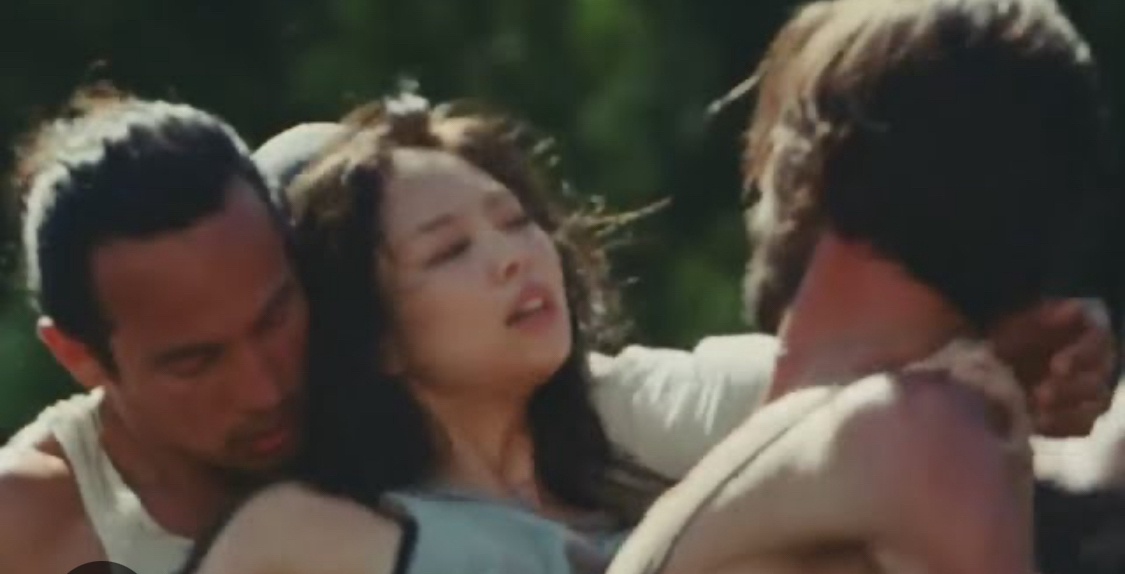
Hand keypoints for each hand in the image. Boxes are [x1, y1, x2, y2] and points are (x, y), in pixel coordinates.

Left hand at [991, 299, 1114, 436]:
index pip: (1098, 341)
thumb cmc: (1007, 340)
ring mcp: (1093, 390)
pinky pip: (1083, 426)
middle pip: (1099, 378)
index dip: (1081, 355)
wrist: (987, 370)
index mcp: (1085, 331)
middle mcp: (1098, 360)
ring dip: (1067, 411)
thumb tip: (1074, 308)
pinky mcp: (1081, 416)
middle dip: (1070, 389)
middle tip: (1040, 395)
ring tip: (1036, 412)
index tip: (1057, 367)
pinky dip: (1060, 426)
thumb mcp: (1016, 328)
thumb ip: (1042, 320)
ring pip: (1097, 404)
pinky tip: (1037, 423)